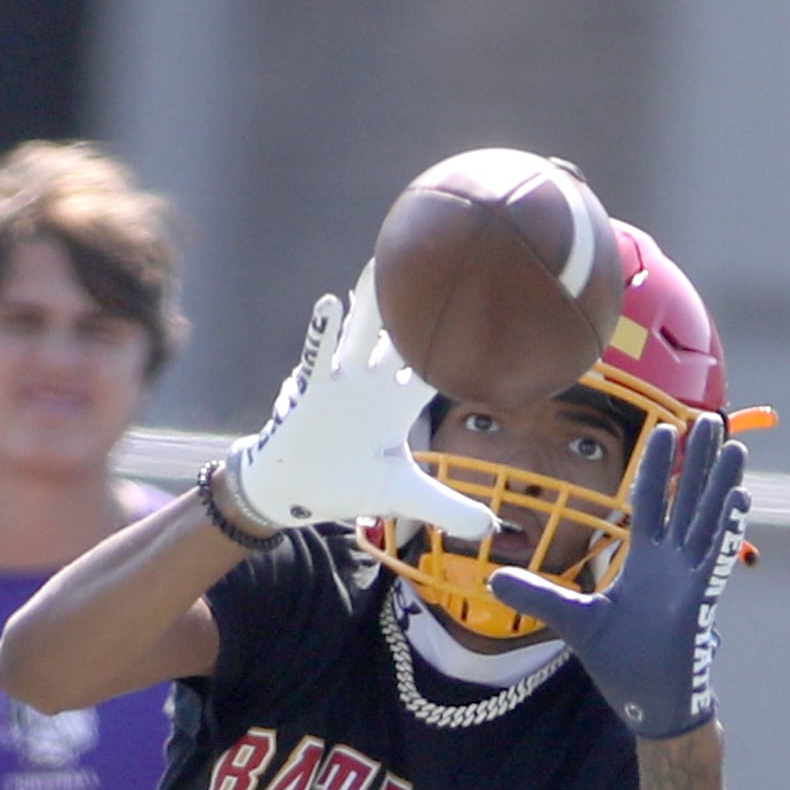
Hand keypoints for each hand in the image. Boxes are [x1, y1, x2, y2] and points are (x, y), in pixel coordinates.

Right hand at [219, 278, 495, 539]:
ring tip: (385, 264)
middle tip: (444, 262)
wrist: (298, 493)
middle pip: (401, 336)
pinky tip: (332, 303)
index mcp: (400, 401)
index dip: (461, 341)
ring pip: (361, 333)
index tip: (486, 309)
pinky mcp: (312, 388)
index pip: (437, 365)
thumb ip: (447, 508)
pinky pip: (318, 353)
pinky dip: (324, 330)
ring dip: (371, 301)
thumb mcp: (403, 495)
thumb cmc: (348, 484)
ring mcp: (343, 381)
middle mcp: (375, 382)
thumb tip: (491, 528)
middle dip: (418, 305)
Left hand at [492, 415, 747, 737]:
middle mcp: (673, 562)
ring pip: (710, 519)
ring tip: (735, 446)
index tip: (668, 430)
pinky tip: (738, 497)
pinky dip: (727, 527)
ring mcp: (691, 578)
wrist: (648, 703)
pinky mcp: (701, 599)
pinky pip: (716, 555)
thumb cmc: (621, 663)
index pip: (654, 502)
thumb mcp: (572, 621)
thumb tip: (493, 581)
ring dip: (722, 483)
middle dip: (700, 461)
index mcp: (647, 561)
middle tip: (714, 419)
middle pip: (689, 499)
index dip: (659, 466)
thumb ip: (539, 596)